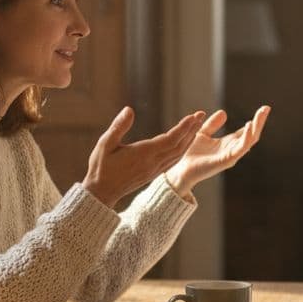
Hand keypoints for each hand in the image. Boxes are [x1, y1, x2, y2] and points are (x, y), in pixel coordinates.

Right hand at [83, 107, 203, 207]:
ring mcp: (155, 170)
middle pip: (179, 145)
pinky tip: (185, 143)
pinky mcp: (153, 173)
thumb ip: (118, 127)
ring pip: (178, 154)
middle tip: (201, 115)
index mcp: (144, 154)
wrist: (101, 192)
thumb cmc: (101, 167)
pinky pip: (173, 160)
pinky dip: (182, 150)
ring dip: (189, 139)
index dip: (183, 128)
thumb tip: (129, 109)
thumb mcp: (104, 144)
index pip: (170, 139)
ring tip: (197, 125)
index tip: (193, 116)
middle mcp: (153, 163)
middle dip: (192, 129)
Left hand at [165, 106, 270, 198]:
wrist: (181, 170)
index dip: (256, 120)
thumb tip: (224, 112)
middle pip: (252, 135)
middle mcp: (232, 150)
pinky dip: (246, 137)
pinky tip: (249, 125)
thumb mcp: (202, 134)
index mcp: (228, 144)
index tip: (264, 108)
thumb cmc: (191, 155)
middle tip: (266, 108)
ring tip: (261, 114)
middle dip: (260, 121)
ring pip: (249, 141)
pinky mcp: (226, 161)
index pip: (246, 131)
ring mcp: (231, 156)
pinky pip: (240, 148)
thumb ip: (212, 125)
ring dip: (256, 127)